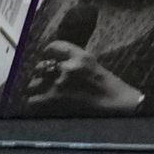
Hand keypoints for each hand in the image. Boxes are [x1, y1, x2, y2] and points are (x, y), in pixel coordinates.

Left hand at [22, 44, 143, 113]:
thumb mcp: (95, 65)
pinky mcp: (55, 99)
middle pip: (40, 67)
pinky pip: (33, 100)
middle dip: (42, 74)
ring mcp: (59, 83)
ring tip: (44, 94)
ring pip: (33, 84)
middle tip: (46, 80)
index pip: (54, 47)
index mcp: (80, 56)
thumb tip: (56, 62)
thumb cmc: (111, 87)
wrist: (120, 106)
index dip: (48, 52)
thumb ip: (75, 61)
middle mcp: (67, 67)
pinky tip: (42, 104)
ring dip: (37, 89)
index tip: (47, 57)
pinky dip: (36, 103)